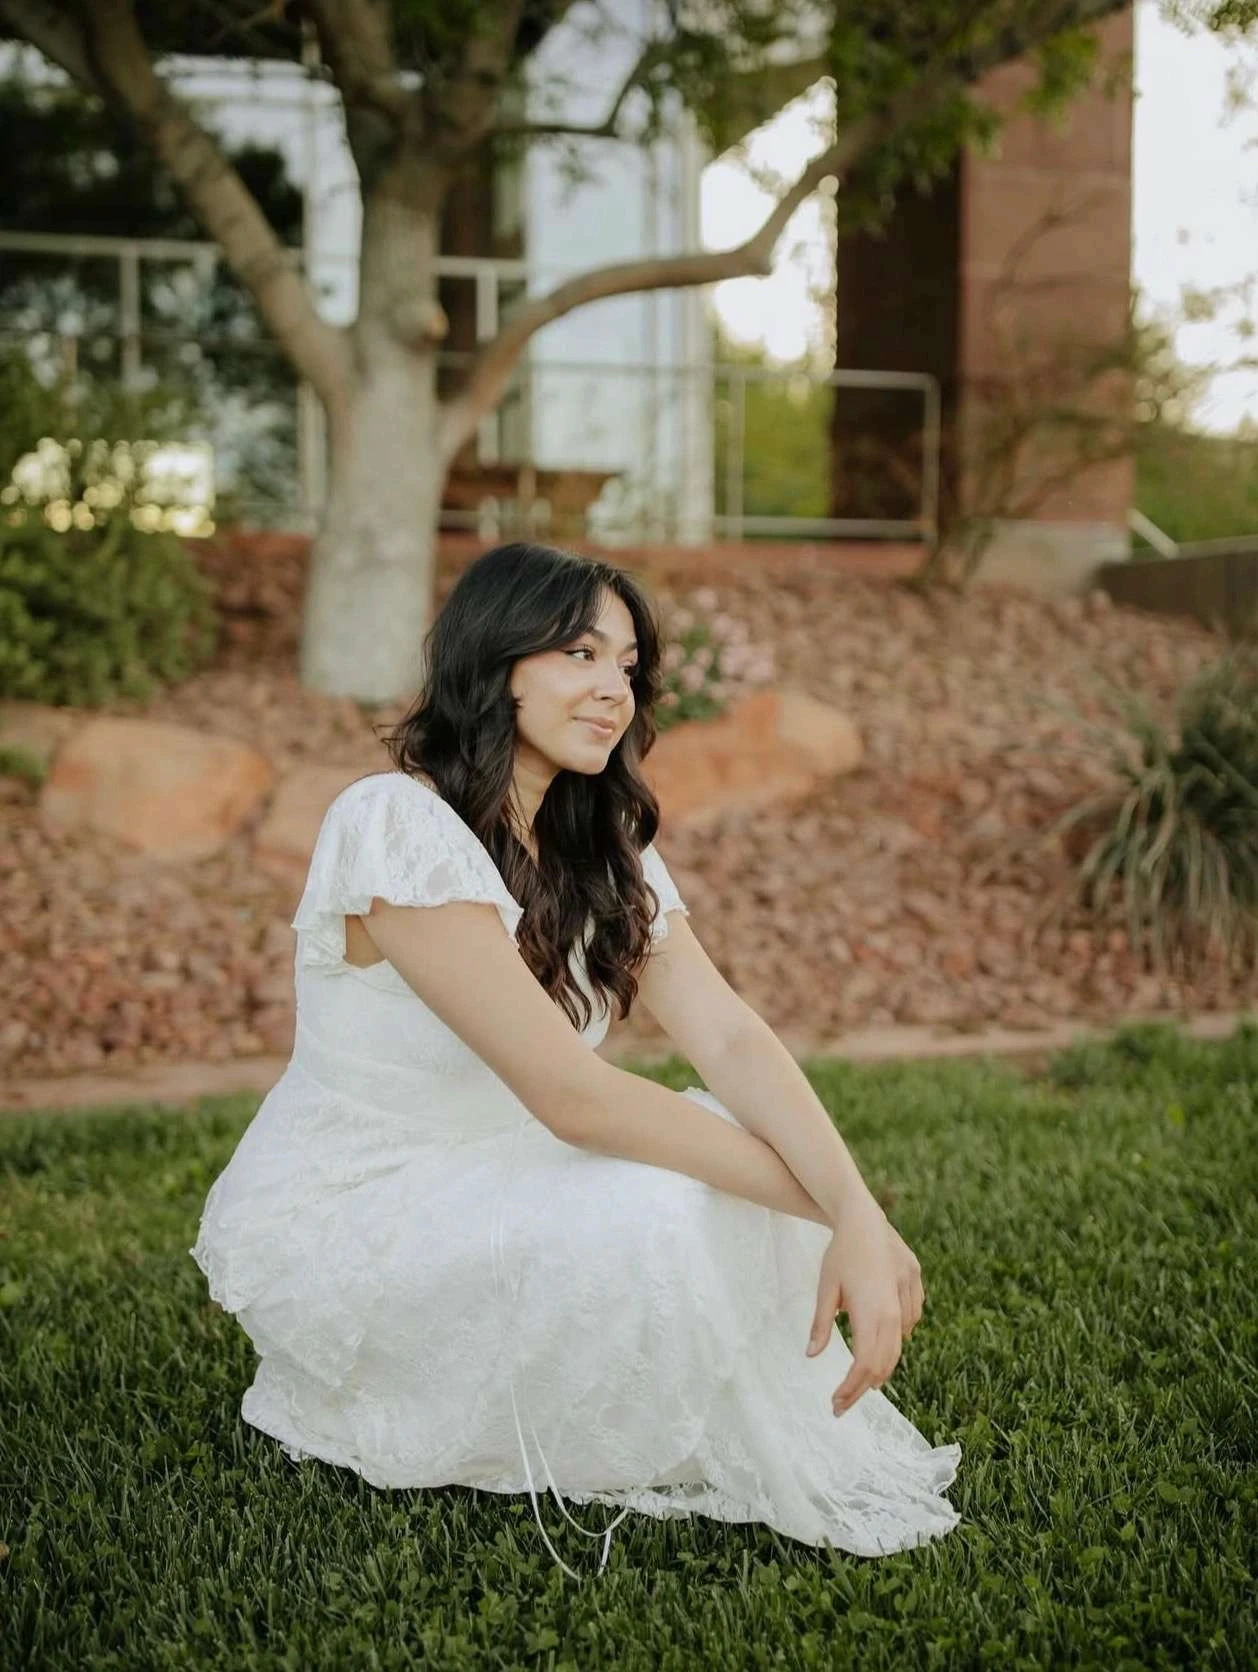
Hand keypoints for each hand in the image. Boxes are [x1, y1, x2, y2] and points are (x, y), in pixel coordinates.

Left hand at [805, 1200, 924, 1416]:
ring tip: (859, 1380)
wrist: (865, 1219)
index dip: (850, 1389)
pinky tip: (879, 1342)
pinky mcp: (915, 1288)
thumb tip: (812, 1356)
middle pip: (883, 1364)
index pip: (863, 1365)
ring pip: (898, 1347)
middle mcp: (894, 1311)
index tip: (836, 1403)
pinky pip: (908, 1324)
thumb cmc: (840, 1254)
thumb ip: (820, 1324)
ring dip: (880, 1367)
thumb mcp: (825, 1289)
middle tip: (842, 1401)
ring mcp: (909, 1299)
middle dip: (862, 1387)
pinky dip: (894, 1339)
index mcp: (871, 1313)